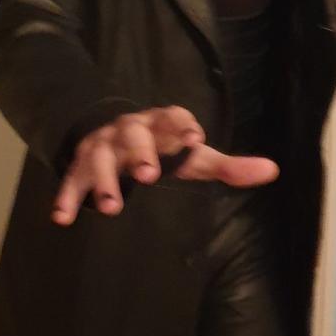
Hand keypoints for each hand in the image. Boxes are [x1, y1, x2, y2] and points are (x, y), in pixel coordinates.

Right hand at [51, 105, 278, 224]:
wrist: (111, 134)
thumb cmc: (162, 149)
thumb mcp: (192, 156)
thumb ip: (227, 165)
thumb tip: (273, 171)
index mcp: (159, 124)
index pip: (173, 117)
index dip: (183, 126)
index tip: (196, 139)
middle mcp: (129, 131)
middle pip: (133, 136)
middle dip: (141, 153)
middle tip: (149, 176)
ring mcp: (102, 146)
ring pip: (99, 157)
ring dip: (103, 181)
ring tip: (111, 208)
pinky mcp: (79, 165)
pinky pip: (70, 180)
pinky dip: (66, 197)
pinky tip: (62, 218)